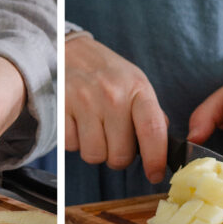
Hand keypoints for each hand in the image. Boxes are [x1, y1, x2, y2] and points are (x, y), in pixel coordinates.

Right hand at [65, 36, 167, 183]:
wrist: (70, 49)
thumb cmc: (107, 71)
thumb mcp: (136, 83)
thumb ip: (151, 113)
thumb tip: (162, 145)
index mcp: (137, 89)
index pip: (153, 131)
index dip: (156, 160)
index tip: (155, 174)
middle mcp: (112, 95)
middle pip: (120, 155)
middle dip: (119, 157)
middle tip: (115, 141)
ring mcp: (85, 101)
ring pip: (95, 156)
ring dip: (96, 151)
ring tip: (95, 130)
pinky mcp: (60, 108)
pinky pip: (71, 146)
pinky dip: (75, 141)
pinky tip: (78, 123)